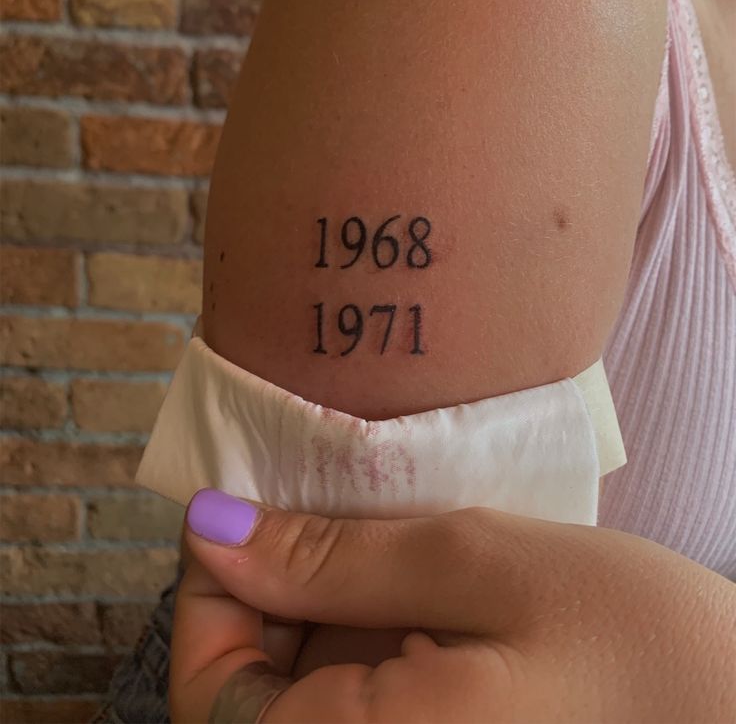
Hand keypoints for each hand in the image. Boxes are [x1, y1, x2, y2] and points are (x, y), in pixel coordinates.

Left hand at [170, 488, 734, 722]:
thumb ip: (336, 559)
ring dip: (307, 605)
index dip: (207, 595)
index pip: (214, 692)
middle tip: (303, 501)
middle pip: (250, 696)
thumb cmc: (622, 632)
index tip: (240, 506)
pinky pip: (354, 693)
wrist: (731, 701)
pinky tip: (394, 573)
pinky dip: (350, 628)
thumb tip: (216, 530)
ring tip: (356, 525)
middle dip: (262, 593)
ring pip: (298, 692)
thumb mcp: (478, 564)